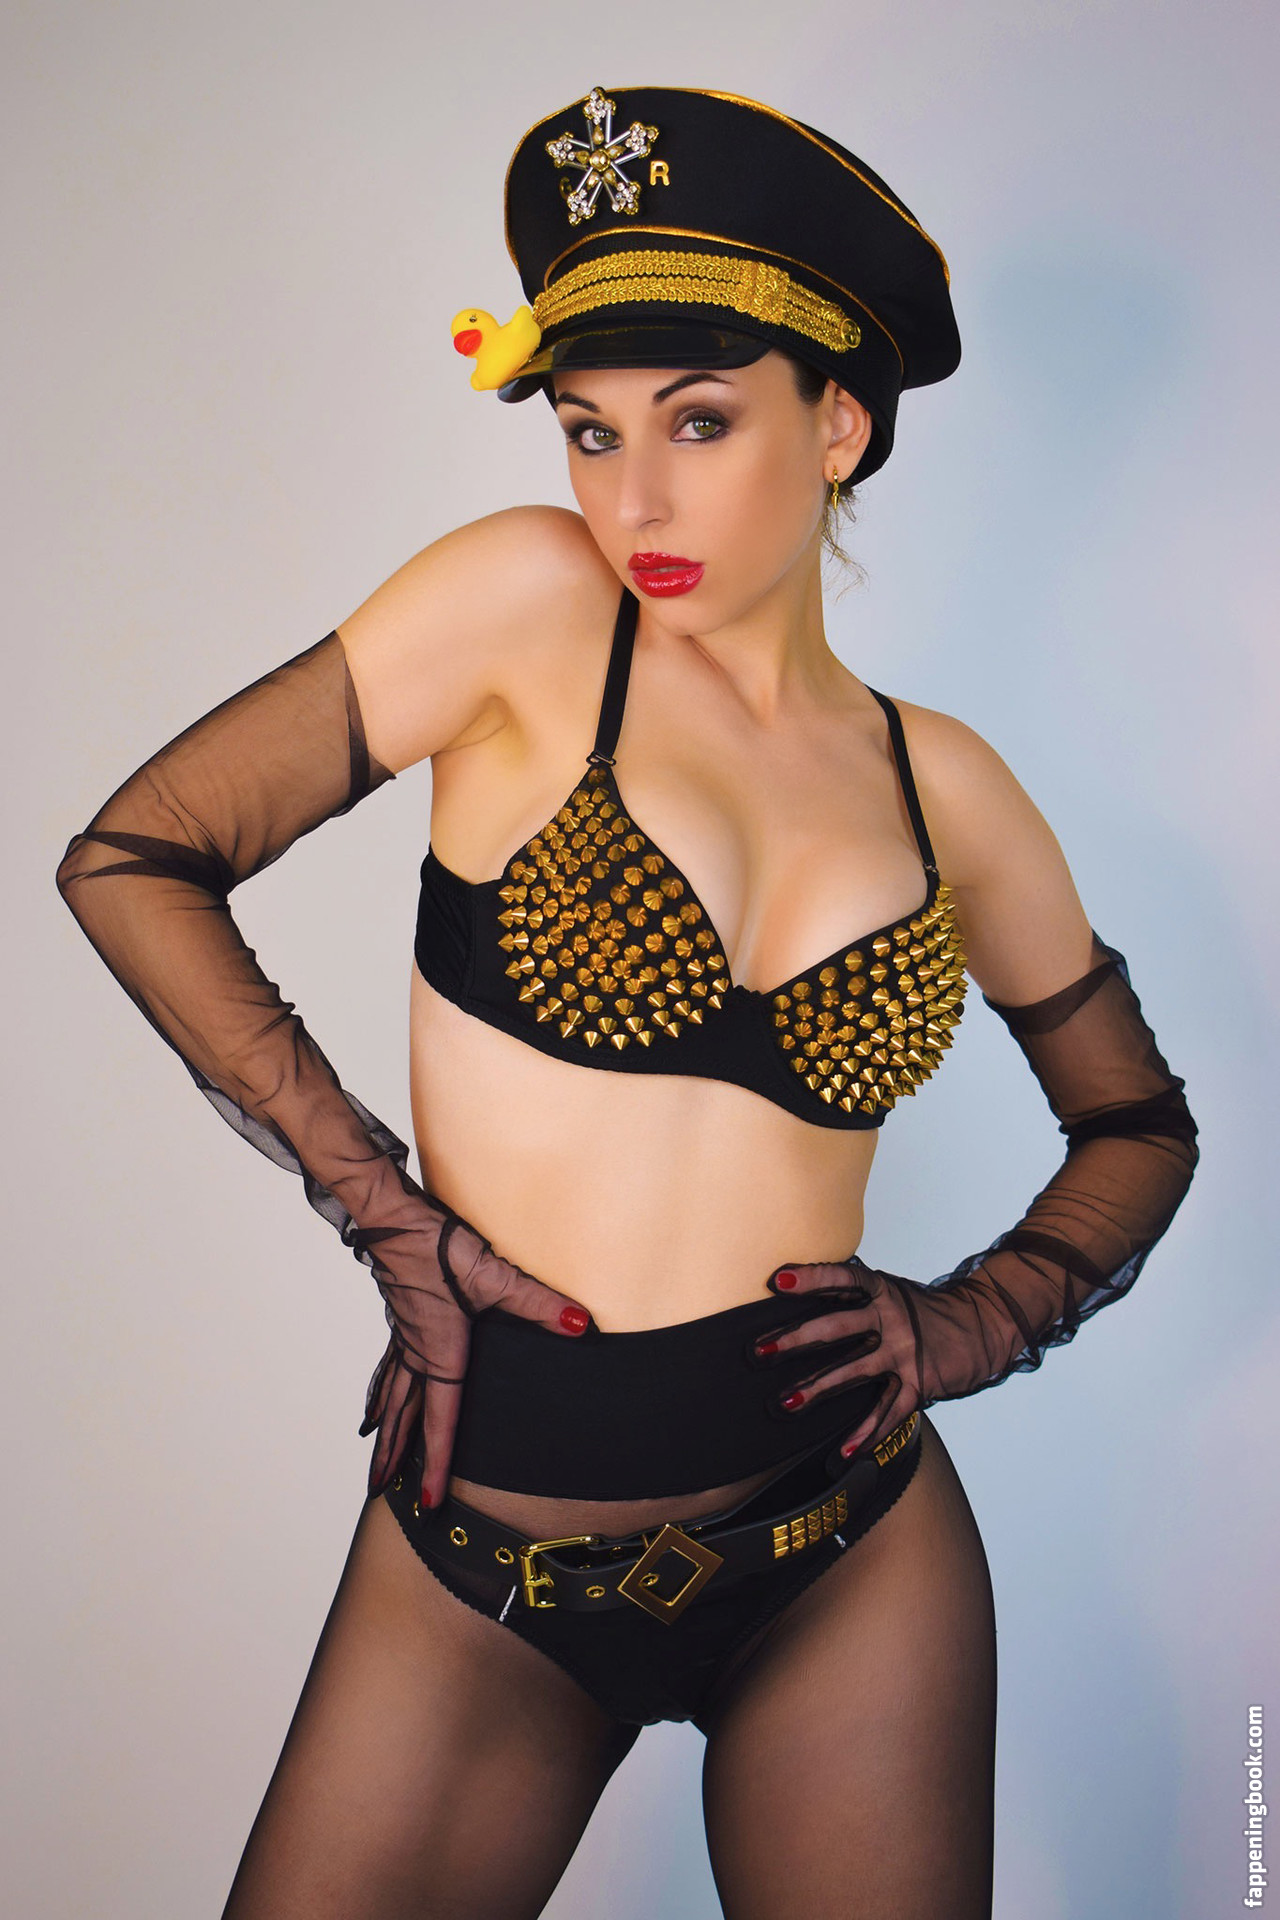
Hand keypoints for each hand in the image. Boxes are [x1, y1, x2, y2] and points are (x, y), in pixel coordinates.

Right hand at [357, 1208, 591, 1506]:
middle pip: (403, 1417)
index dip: (435, 1464)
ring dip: (384, 1430)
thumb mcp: (494, 1275)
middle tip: (381, 1493)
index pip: (440, 1420)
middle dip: (394, 1457)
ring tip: (374, 1457)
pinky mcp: (401, 1317)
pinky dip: (380, 1393)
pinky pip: (388, 1369)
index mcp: (439, 1352)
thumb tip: (580, 1326)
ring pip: (391, 1395)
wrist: (392, 1217)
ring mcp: (405, 1335)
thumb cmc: (437, 1246)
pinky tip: (375, 1403)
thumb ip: (539, 1303)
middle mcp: (417, 1351)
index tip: (428, 1502)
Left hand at [755, 1254, 1005, 1459]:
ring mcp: (905, 1351)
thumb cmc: (921, 1311)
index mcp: (881, 1289)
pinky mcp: (920, 1383)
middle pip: (838, 1326)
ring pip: (855, 1371)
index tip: (779, 1280)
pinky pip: (889, 1411)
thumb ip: (853, 1297)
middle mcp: (892, 1317)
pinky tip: (845, 1451)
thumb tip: (797, 1292)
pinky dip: (867, 1433)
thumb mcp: (890, 1292)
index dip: (813, 1277)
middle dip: (797, 1339)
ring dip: (819, 1388)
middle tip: (760, 1350)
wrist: (983, 1326)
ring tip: (787, 1403)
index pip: (844, 1277)